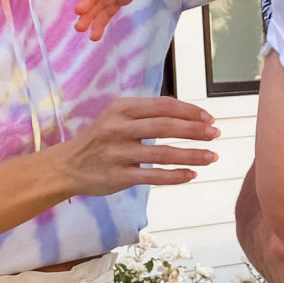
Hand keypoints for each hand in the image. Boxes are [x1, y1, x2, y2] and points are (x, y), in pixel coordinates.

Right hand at [0, 95, 219, 243]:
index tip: (209, 118)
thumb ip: (145, 114)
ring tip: (212, 157)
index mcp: (121, 108)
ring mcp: (118, 153)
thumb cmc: (99, 139)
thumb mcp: (116, 117)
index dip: (189, 111)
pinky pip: (152, 176)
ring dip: (191, 154)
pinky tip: (192, 175)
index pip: (162, 106)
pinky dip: (174, 175)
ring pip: (162, 153)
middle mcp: (118, 127)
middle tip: (216, 134)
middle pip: (164, 126)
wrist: (67, 166)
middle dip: (194, 130)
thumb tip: (186, 114)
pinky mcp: (118, 176)